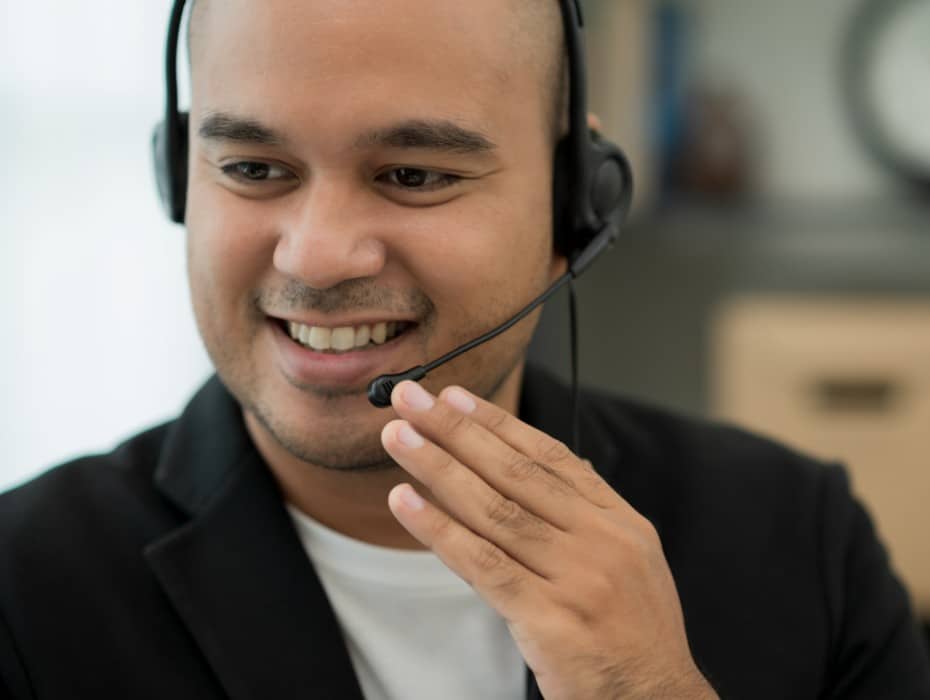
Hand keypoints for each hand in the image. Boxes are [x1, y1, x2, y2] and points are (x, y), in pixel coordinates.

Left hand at [381, 381, 716, 699]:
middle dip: (457, 430)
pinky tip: (406, 503)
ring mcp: (578, 579)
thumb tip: (545, 467)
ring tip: (399, 439)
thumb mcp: (629, 561)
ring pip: (494, 509)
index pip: (549, 457)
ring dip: (438, 468)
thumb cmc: (634, 635)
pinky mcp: (550, 619)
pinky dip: (439, 530)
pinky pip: (483, 564)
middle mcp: (601, 541)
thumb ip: (586, 515)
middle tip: (412, 399)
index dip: (497, 423)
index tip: (455, 397)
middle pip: (515, 472)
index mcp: (620, 522)